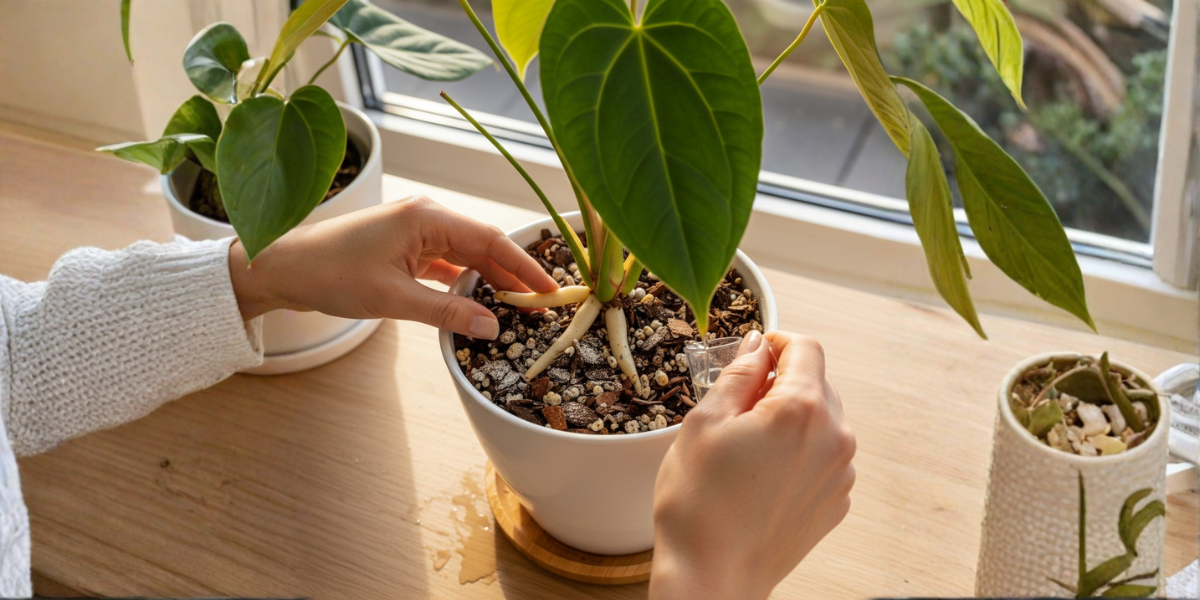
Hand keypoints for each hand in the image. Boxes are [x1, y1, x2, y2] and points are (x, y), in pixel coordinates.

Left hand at [227, 196, 557, 338]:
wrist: (283, 268)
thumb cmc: (331, 274)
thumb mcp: (393, 299)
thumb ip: (446, 312)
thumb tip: (493, 327)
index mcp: (426, 217)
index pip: (490, 240)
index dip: (524, 266)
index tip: (550, 289)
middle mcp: (426, 217)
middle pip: (483, 246)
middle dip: (513, 275)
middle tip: (542, 306)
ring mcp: (415, 232)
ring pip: (467, 257)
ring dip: (490, 281)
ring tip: (518, 308)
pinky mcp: (405, 248)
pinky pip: (447, 264)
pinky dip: (464, 283)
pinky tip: (480, 304)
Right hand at [650, 330, 855, 599]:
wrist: (711, 578)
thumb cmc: (698, 504)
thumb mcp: (704, 423)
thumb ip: (737, 374)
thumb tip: (755, 347)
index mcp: (801, 410)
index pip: (806, 348)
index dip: (777, 342)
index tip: (754, 352)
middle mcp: (835, 438)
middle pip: (818, 383)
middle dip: (782, 381)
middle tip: (738, 403)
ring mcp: (840, 474)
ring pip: (822, 421)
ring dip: (791, 418)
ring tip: (748, 445)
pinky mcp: (836, 502)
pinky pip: (823, 457)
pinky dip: (799, 452)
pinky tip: (762, 474)